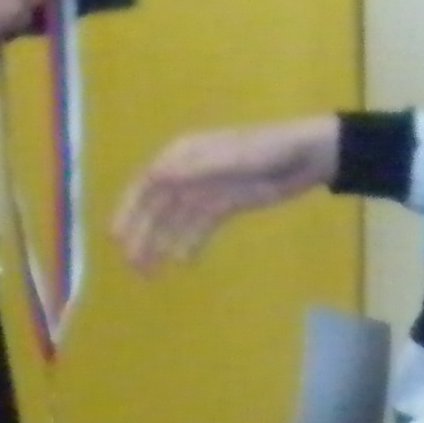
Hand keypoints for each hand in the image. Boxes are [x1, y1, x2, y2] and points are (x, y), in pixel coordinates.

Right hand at [117, 118, 340, 269]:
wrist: (307, 155)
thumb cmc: (268, 150)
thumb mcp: (231, 158)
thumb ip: (194, 169)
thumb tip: (154, 178)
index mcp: (184, 154)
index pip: (147, 183)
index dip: (129, 209)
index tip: (116, 237)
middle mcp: (189, 172)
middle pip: (157, 205)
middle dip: (142, 233)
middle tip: (132, 264)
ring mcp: (207, 189)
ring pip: (175, 219)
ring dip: (161, 243)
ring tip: (149, 272)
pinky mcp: (225, 203)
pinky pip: (200, 226)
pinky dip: (189, 242)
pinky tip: (183, 261)